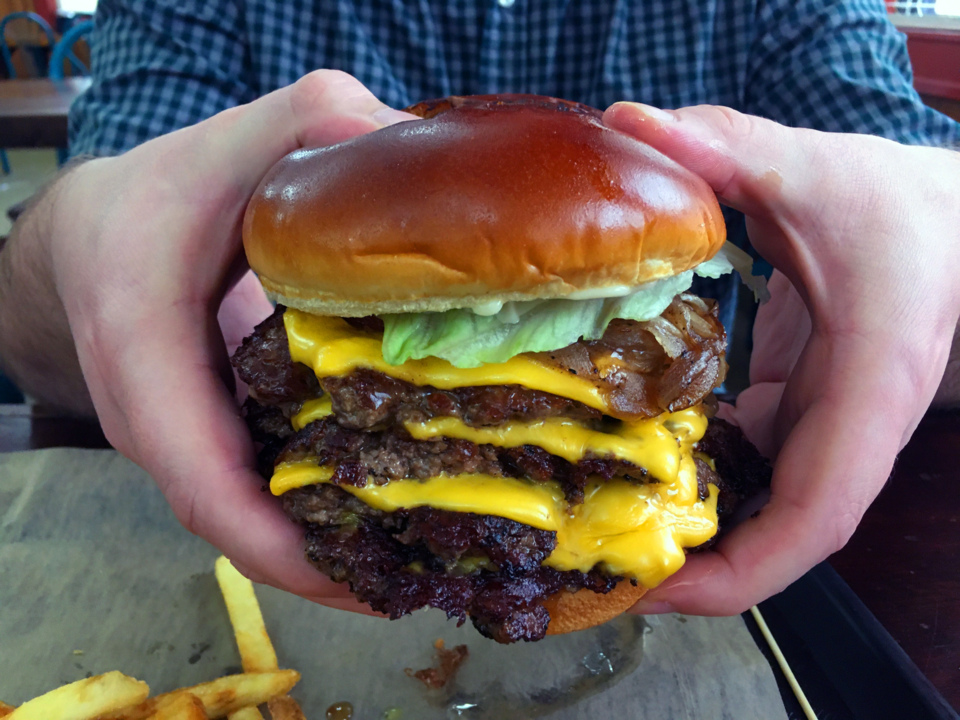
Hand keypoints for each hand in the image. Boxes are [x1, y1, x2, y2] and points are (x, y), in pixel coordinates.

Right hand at [1, 70, 411, 608]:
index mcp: (144, 346)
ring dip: (316, 551)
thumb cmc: (163, 190)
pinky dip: (305, 515)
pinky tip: (375, 520)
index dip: (269, 537)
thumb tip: (408, 146)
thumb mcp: (240, 139)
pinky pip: (247, 489)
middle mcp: (149, 413)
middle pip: (226, 518)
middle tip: (413, 583)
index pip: (197, 472)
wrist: (99, 227)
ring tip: (409, 568)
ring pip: (239, 514)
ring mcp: (173, 435)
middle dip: (313, 566)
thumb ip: (318, 124)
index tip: (349, 574)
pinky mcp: (200, 436)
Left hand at [604, 102, 959, 613]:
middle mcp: (847, 427)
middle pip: (775, 530)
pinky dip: (691, 468)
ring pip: (757, 503)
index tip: (663, 587)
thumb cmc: (904, 207)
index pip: (816, 516)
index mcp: (867, 388)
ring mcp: (824, 425)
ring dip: (684, 518)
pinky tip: (626, 453)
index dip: (743, 571)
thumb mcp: (817, 169)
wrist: (949, 222)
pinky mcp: (801, 408)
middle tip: (592, 556)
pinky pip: (747, 463)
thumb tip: (629, 124)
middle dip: (692, 560)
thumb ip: (727, 146)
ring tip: (591, 515)